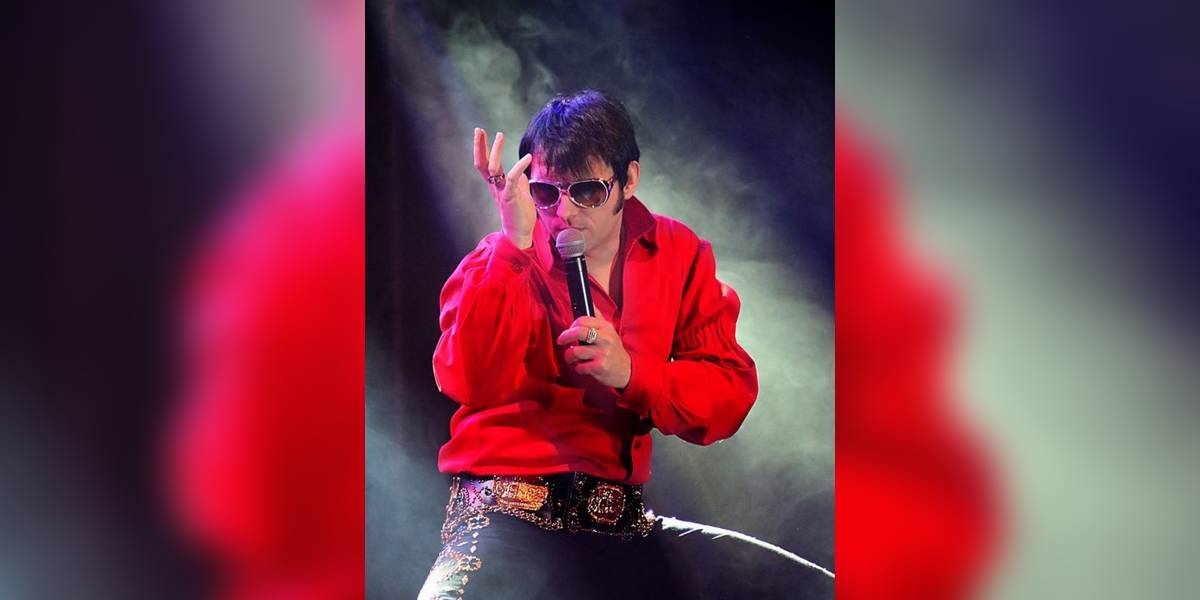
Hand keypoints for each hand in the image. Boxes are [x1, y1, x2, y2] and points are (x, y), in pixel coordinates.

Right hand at [473, 128, 534, 248]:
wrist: (520, 234)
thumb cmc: (520, 215)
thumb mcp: (520, 195)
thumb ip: (520, 184)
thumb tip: (523, 175)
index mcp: (497, 185)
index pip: (485, 164)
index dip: (482, 149)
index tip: (480, 133)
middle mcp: (496, 187)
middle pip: (483, 164)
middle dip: (480, 146)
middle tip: (479, 130)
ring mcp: (502, 192)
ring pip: (493, 168)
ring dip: (496, 151)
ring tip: (500, 135)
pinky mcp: (510, 197)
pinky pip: (512, 178)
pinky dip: (519, 166)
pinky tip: (528, 156)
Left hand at [556, 312, 630, 388]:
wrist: (626, 369)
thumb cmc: (614, 349)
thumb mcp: (609, 330)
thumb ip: (597, 316)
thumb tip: (588, 301)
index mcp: (606, 327)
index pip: (583, 320)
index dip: (571, 325)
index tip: (569, 330)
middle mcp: (605, 339)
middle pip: (578, 332)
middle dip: (565, 337)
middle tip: (561, 341)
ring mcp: (602, 353)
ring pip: (575, 351)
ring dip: (569, 356)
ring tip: (572, 358)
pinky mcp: (600, 367)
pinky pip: (580, 367)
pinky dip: (578, 368)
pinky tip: (583, 367)